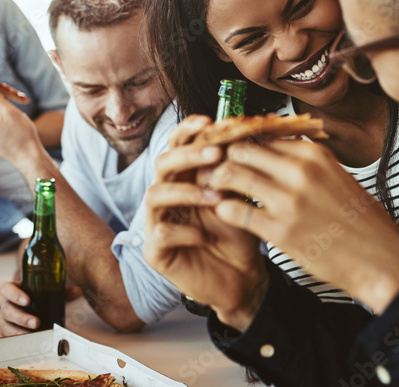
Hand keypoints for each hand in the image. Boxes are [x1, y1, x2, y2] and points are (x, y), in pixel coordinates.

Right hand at [0, 281, 82, 335]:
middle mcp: (6, 306)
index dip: (14, 294)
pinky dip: (18, 342)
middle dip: (22, 318)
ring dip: (20, 332)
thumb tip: (78, 291)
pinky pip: (8, 340)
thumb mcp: (49, 295)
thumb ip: (62, 292)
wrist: (29, 315)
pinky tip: (28, 344)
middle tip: (36, 323)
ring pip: (7, 327)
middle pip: (7, 310)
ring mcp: (4, 322)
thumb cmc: (38, 302)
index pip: (7, 289)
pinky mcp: (5, 335)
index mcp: (14, 292)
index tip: (27, 300)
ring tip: (34, 335)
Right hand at [143, 115, 266, 330]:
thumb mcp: (241, 195)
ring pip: (155, 194)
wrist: (242, 276)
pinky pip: (162, 233)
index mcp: (185, 178)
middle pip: (163, 163)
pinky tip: (207, 234)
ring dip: (186, 191)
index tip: (209, 121)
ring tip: (216, 196)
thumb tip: (237, 134)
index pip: (177, 145)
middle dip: (188, 155)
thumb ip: (233, 169)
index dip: (188, 131)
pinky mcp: (155, 252)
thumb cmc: (239, 233)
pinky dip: (186, 231)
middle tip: (216, 153)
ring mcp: (157, 223)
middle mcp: (167, 196)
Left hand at [208, 139, 398, 313]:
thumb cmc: (362, 221)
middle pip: (243, 149)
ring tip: (211, 187)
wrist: (380, 260)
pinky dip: (223, 209)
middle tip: (212, 166)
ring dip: (217, 180)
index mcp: (315, 154)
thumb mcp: (338, 176)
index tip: (229, 148)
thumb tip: (276, 148)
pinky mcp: (280, 231)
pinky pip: (235, 212)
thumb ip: (306, 162)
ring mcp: (289, 201)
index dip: (241, 140)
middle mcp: (300, 171)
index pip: (263, 134)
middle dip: (223, 156)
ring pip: (232, 175)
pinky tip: (222, 210)